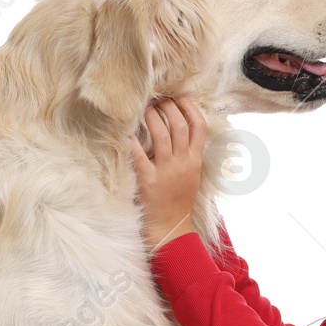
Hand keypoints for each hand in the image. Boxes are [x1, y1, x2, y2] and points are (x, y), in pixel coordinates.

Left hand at [129, 95, 205, 250]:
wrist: (170, 227)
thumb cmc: (178, 199)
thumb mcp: (192, 174)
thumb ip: (189, 153)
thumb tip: (182, 128)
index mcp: (195, 160)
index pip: (198, 126)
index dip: (189, 108)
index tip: (179, 97)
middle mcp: (182, 163)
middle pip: (178, 125)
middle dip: (168, 107)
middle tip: (157, 100)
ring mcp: (165, 171)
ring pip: (161, 134)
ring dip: (152, 116)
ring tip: (145, 108)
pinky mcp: (147, 180)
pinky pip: (139, 154)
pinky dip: (133, 140)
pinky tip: (127, 129)